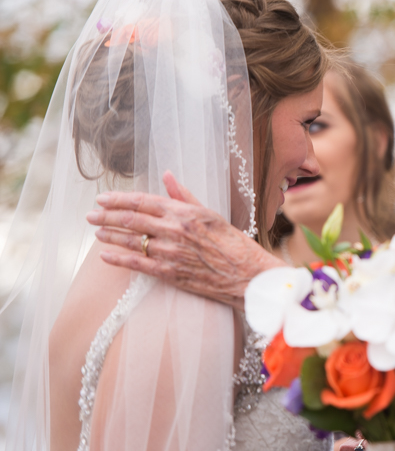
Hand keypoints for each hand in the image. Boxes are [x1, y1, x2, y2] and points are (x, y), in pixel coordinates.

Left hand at [86, 172, 283, 310]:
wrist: (247, 274)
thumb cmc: (233, 243)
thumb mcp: (210, 213)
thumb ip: (184, 196)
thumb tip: (167, 176)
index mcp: (184, 212)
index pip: (143, 201)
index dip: (118, 199)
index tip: (103, 198)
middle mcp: (175, 230)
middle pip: (131, 219)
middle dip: (106, 216)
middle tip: (90, 215)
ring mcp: (171, 252)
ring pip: (131, 240)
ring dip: (109, 235)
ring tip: (97, 232)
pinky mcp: (170, 273)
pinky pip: (137, 264)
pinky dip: (118, 259)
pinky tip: (105, 255)